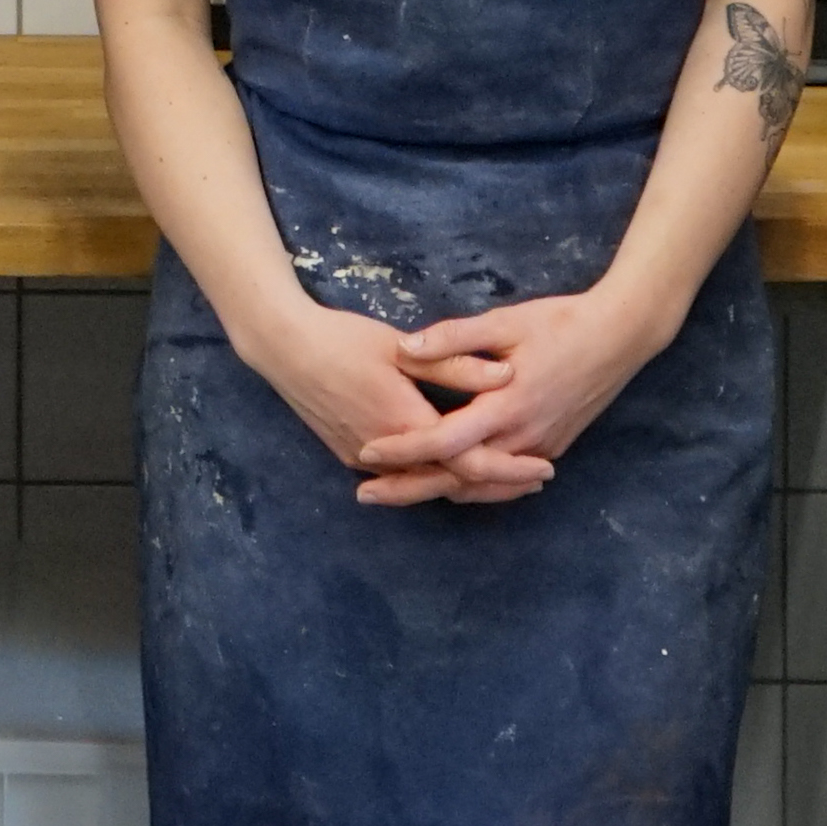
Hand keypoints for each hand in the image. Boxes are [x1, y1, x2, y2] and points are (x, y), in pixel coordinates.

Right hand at [234, 296, 547, 506]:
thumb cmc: (343, 340)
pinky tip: (457, 469)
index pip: (469, 461)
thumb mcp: (402, 347)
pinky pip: (405, 477)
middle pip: (453, 484)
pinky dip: (436, 478)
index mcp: (406, 423)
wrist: (284, 349)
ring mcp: (366, 460)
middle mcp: (389, 453)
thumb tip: (507, 375)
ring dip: (468, 485)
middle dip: (497, 484)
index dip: (510, 468)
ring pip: (428, 485)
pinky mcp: (352, 456)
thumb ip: (455, 364)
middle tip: (536, 481)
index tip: (542, 468)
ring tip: (509, 479)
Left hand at [379, 289, 682, 501]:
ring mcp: (540, 448)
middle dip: (409, 488)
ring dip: (440, 491)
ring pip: (482, 486)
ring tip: (397, 492)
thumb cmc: (561, 323)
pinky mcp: (552, 448)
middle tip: (365, 493)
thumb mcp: (504, 322)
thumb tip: (404, 348)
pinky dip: (475, 487)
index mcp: (506, 406)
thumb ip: (454, 337)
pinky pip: (505, 480)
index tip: (367, 452)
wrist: (622, 336)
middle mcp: (523, 437)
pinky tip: (451, 484)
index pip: (444, 440)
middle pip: (457, 477)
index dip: (403, 448)